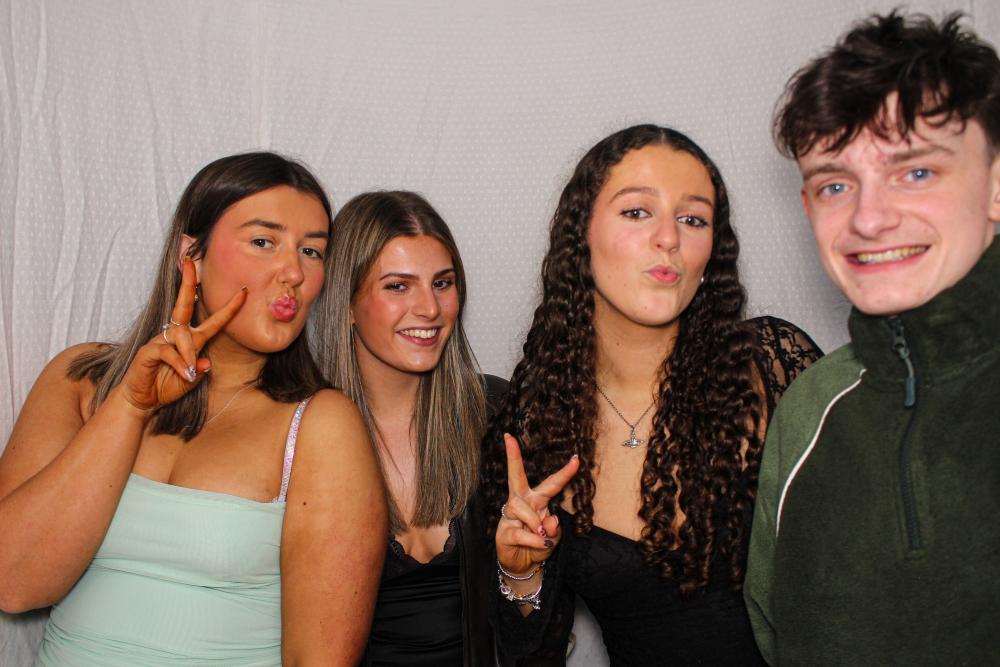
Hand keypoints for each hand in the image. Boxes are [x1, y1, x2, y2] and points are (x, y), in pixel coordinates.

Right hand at [118, 258, 246, 411]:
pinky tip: (183, 373)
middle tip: (191, 262)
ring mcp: (160, 340)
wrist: (142, 400)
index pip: (213, 320)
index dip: (230, 307)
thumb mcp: (190, 381)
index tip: (244, 291)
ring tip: (188, 373)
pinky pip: (167, 351)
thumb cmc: (167, 386)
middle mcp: (176, 334)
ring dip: (187, 354)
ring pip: (181, 336)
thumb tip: (206, 362)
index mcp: (191, 340)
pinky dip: (178, 362)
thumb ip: (199, 371)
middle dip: (187, 282)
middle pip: (184, 304)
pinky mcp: (148, 351)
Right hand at [496, 433, 578, 576]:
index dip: (565, 472)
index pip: (551, 484)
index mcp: (537, 500)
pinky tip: (539, 543)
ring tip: (541, 535)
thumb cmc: (539, 545)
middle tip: (509, 437)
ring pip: (521, 507)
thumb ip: (554, 528)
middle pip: (516, 476)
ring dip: (534, 521)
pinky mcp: (504, 531)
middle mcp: (522, 502)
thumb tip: (550, 520)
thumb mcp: (553, 538)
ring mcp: (510, 515)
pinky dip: (533, 539)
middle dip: (513, 457)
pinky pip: (520, 530)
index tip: (577, 458)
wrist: (523, 564)